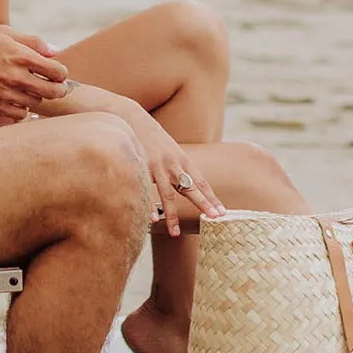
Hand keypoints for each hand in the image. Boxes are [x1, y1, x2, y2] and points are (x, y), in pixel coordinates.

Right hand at [0, 24, 69, 118]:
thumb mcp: (4, 33)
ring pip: (37, 102)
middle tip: (55, 86)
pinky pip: (20, 114)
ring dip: (37, 96)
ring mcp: (7, 93)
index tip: (57, 73)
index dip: (61, 73)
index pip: (58, 71)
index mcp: (22, 56)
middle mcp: (17, 76)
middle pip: (53, 91)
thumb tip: (56, 51)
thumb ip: (33, 42)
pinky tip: (17, 99)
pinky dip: (22, 108)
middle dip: (58, 89)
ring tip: (31, 89)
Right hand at [91, 92, 218, 233]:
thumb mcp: (170, 149)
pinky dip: (150, 206)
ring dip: (173, 216)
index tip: (222, 212)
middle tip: (215, 219)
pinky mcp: (141, 166)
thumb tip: (187, 184)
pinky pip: (147, 191)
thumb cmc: (151, 137)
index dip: (211, 197)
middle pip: (191, 188)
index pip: (201, 182)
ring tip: (176, 233)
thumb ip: (178, 166)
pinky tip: (152, 220)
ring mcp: (157, 166)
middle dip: (204, 204)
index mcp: (182, 160)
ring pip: (168, 194)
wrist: (131, 118)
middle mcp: (173, 163)